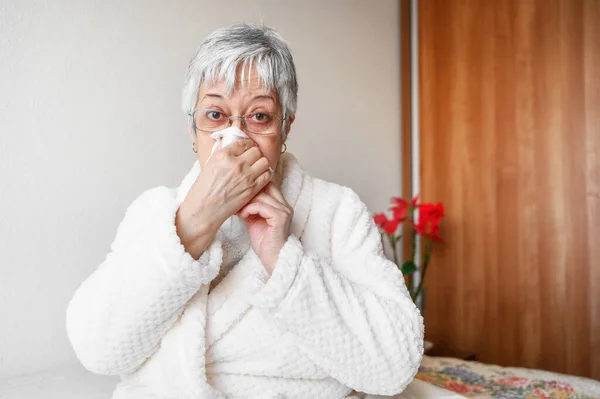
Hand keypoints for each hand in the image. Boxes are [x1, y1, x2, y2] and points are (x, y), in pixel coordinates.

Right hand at [176, 139, 272, 258]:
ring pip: (264, 161)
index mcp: (223, 155)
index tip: (247, 148)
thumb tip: (233, 145)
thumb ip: (223, 153)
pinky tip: (259, 177)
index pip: (243, 142)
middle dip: (255, 154)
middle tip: (252, 159)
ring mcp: (246, 176)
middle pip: (256, 151)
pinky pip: (267, 175)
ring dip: (261, 163)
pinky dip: (265, 174)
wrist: (204, 209)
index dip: (247, 145)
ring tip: (256, 167)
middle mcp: (236, 163)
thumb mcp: (209, 164)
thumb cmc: (203, 190)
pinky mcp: (252, 188)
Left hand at [237, 162, 291, 272]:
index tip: (238, 194)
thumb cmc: (264, 243)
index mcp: (280, 205)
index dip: (253, 186)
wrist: (273, 259)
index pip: (268, 184)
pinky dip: (249, 209)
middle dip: (247, 193)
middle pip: (265, 186)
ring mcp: (284, 211)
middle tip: (234, 200)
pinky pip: (262, 206)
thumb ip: (250, 208)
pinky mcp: (280, 218)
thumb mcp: (254, 220)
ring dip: (246, 202)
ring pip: (262, 196)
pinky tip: (243, 216)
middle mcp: (285, 206)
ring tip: (237, 211)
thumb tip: (237, 197)